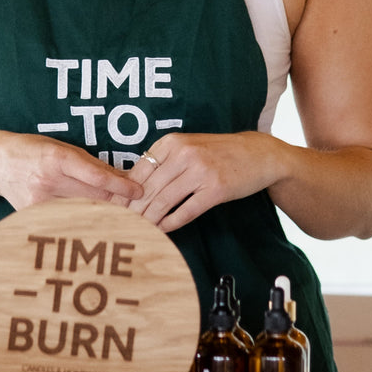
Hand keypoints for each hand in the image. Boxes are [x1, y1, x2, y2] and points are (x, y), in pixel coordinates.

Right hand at [0, 130, 143, 211]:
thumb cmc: (32, 150)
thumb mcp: (61, 148)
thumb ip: (90, 165)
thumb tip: (123, 178)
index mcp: (57, 159)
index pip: (97, 177)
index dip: (121, 186)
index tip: (140, 191)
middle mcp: (48, 181)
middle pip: (94, 199)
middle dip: (118, 205)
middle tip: (139, 210)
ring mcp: (39, 202)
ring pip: (83, 214)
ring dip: (104, 217)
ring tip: (123, 221)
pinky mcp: (33, 216)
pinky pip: (66, 221)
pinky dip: (82, 223)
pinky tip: (95, 226)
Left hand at [121, 131, 284, 231]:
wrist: (258, 154)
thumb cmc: (217, 152)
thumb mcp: (187, 147)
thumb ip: (163, 162)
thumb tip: (131, 184)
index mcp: (171, 142)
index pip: (139, 171)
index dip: (125, 192)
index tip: (114, 207)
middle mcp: (184, 154)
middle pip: (149, 188)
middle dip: (133, 208)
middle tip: (121, 223)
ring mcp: (200, 171)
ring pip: (165, 200)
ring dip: (150, 218)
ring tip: (139, 229)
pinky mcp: (216, 189)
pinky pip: (187, 210)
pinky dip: (172, 222)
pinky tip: (163, 229)